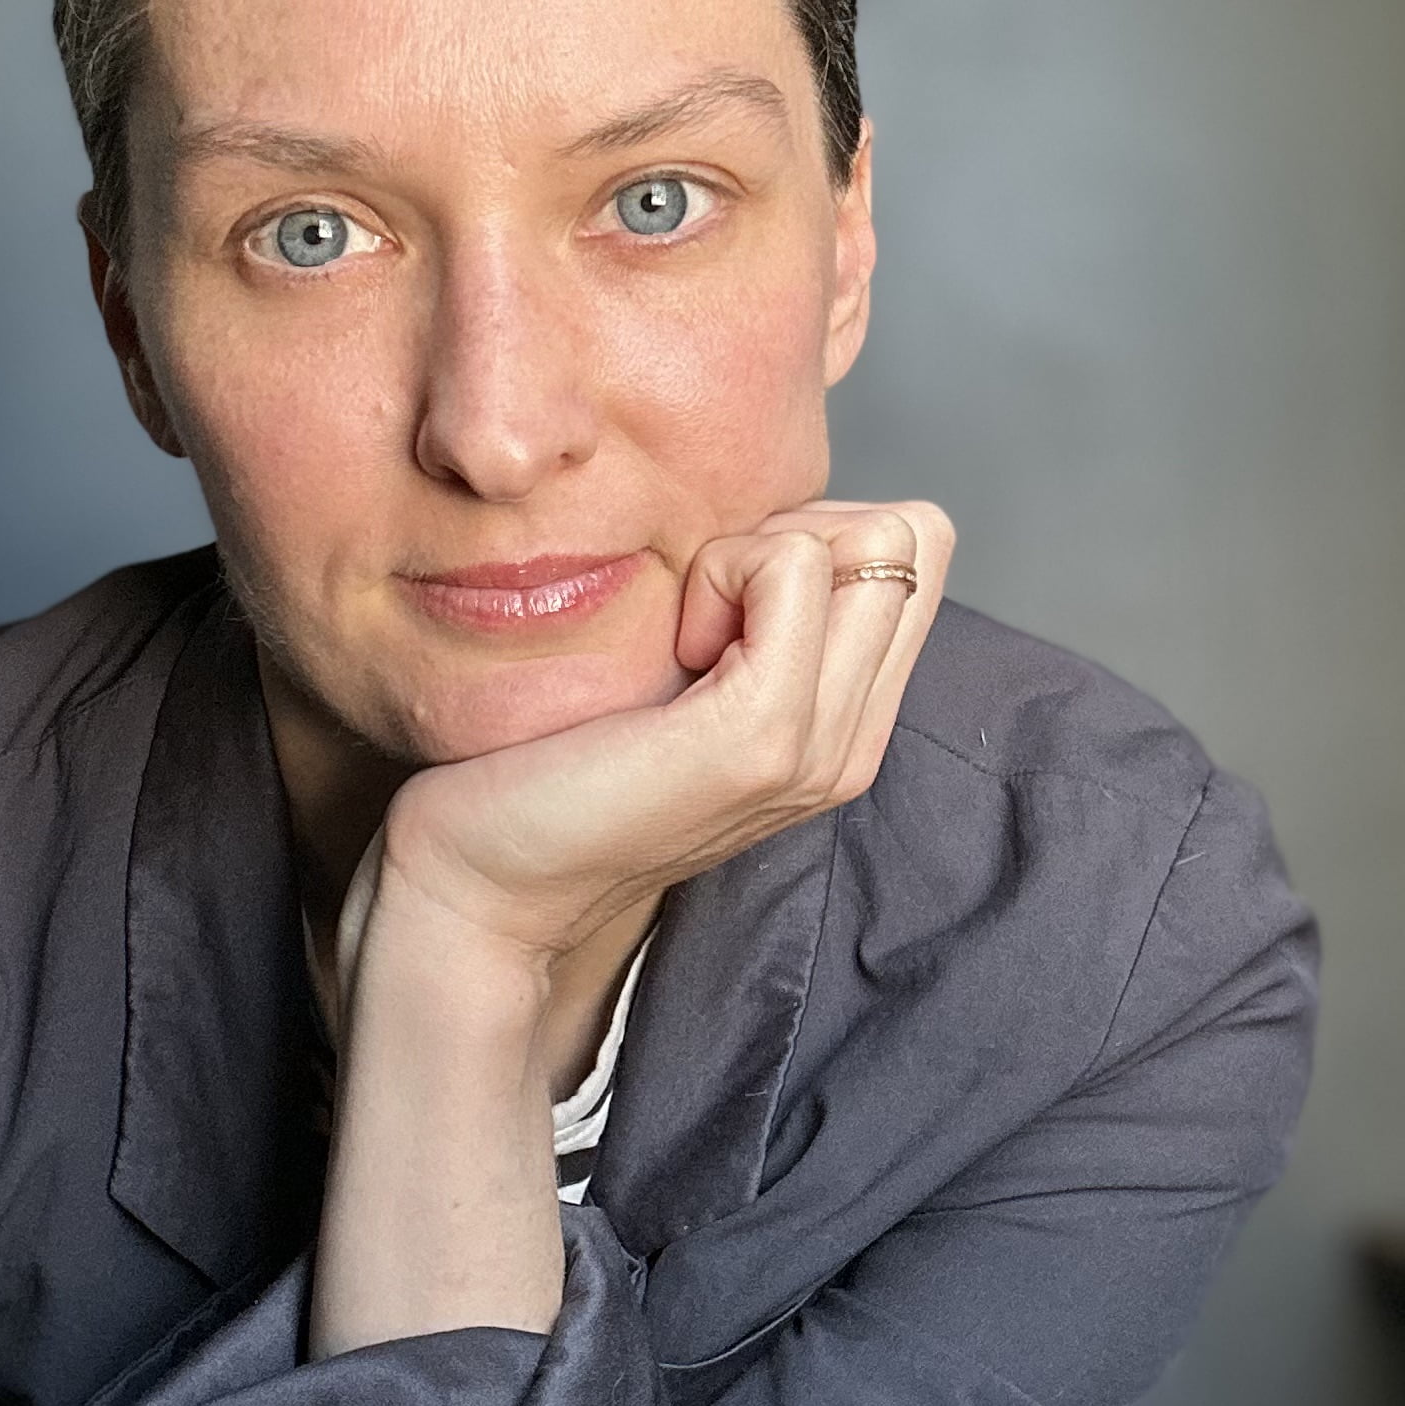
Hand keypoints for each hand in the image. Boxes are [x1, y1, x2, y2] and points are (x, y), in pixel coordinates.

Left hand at [370, 500, 952, 975]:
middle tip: (707, 609)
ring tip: (689, 634)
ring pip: (878, 540)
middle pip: (917, 536)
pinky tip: (672, 646)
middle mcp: (852, 742)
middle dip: (805, 529)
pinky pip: (793, 564)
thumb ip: (755, 622)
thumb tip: (776, 523)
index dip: (818, 536)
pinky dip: (724, 569)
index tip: (721, 603)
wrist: (487, 882)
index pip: (917, 552)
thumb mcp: (686, 680)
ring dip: (762, 550)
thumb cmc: (559, 766)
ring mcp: (819, 744)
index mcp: (844, 727)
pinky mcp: (762, 733)